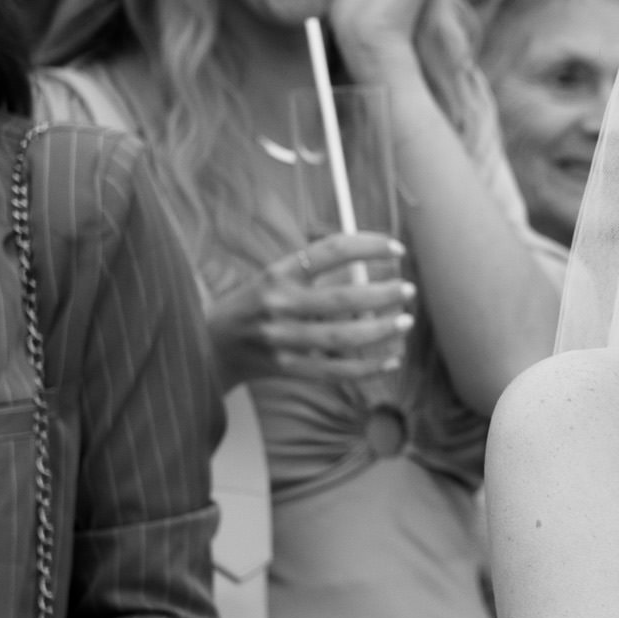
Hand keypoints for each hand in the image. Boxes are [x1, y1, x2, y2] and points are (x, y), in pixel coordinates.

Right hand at [207, 231, 415, 388]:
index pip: (329, 251)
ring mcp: (281, 339)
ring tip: (406, 322)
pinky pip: (335, 371)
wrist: (210, 345)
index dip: (368, 246)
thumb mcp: (274, 279)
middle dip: (383, 294)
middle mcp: (277, 304)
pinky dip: (368, 368)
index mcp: (277, 274)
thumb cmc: (256, 306)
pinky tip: (392, 359)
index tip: (397, 248)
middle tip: (408, 290)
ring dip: (381, 330)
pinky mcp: (286, 368)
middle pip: (342, 298)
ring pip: (342, 338)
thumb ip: (316, 274)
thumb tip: (375, 267)